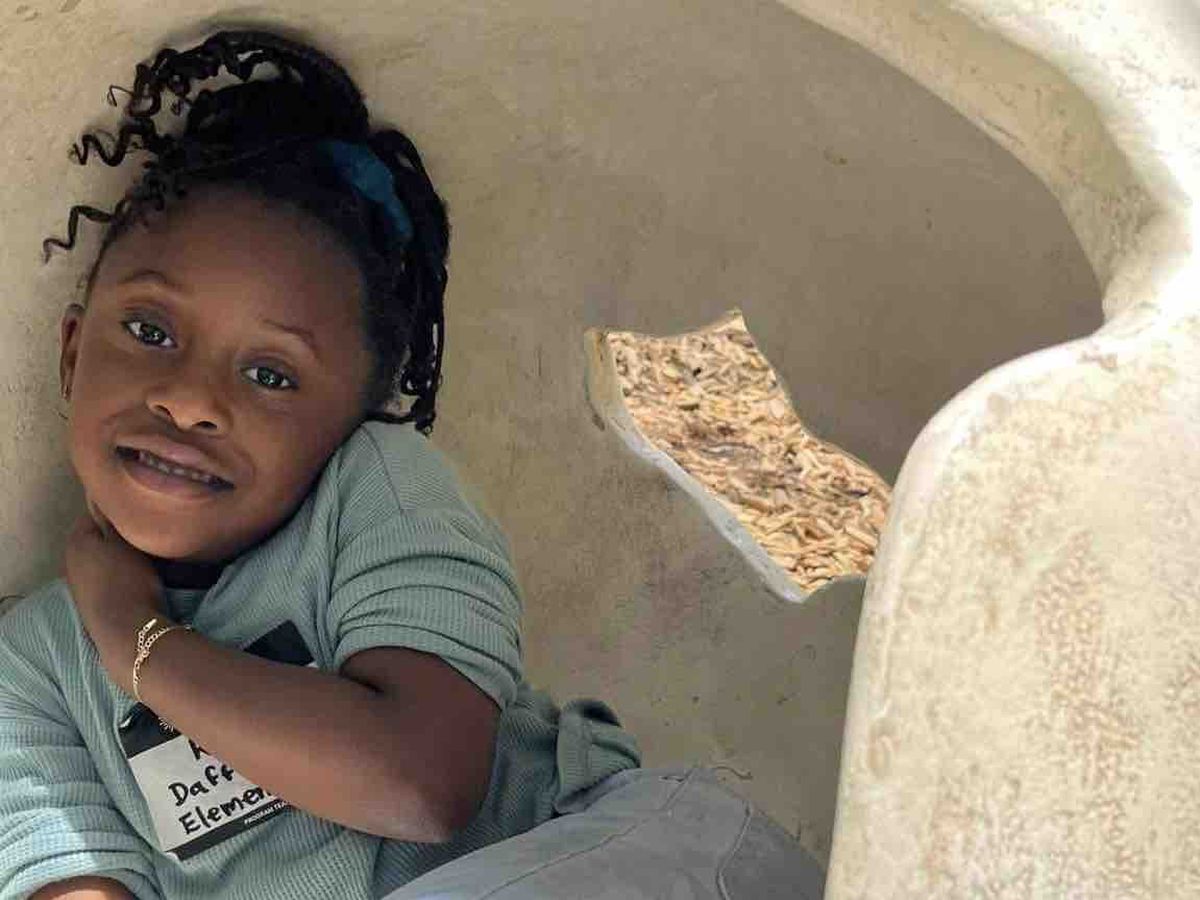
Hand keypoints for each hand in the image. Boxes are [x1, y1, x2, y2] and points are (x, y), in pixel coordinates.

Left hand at [63, 497, 162, 689]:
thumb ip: (117, 521)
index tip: (139, 513)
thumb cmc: (127, 580)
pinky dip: (118, 573)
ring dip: (119, 555)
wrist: (125, 629)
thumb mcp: (127, 543)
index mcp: (76, 540)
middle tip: (146, 532)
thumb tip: (109, 501)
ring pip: (102, 558)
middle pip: (97, 537)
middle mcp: (70, 560)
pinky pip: (105, 576)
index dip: (117, 510)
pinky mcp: (89, 601)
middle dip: (118, 534)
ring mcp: (78, 583)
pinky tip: (136, 577)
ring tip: (146, 554)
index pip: (94, 512)